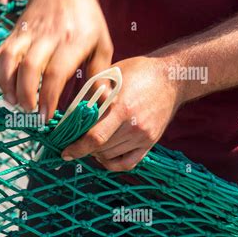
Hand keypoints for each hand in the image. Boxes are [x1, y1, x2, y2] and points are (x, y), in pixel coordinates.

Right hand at [0, 0, 112, 118]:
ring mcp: (28, 33)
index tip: (45, 115)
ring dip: (7, 85)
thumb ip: (100, 74)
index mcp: (74, 40)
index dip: (48, 97)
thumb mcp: (102, 43)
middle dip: (26, 95)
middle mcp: (48, 36)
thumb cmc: (85, 20)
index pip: (56, 72)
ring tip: (14, 102)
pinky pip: (0, 54)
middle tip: (29, 111)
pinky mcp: (14, 33)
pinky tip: (6, 88)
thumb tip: (102, 104)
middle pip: (30, 67)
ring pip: (10, 59)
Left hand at [61, 56, 183, 170]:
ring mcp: (144, 136)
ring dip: (96, 153)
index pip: (94, 137)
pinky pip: (127, 164)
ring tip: (90, 142)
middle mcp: (134, 125)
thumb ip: (90, 96)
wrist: (172, 77)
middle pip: (100, 149)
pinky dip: (111, 163)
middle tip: (75, 140)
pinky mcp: (151, 142)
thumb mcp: (110, 76)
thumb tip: (69, 116)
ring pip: (110, 157)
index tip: (65, 152)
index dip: (77, 148)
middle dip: (83, 147)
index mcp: (121, 107)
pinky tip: (103, 155)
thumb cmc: (137, 72)